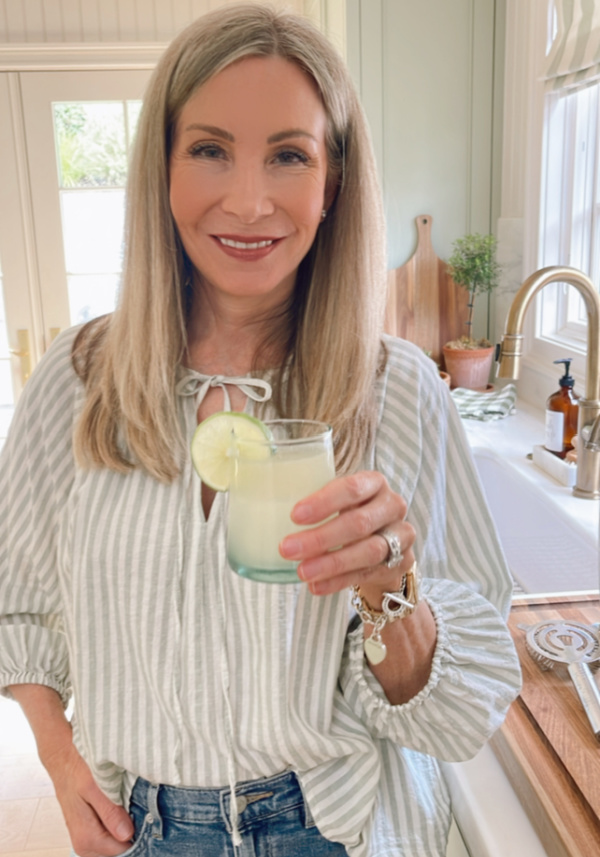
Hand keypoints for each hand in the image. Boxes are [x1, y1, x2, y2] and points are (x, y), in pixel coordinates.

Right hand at [44, 742, 134, 856]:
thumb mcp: (94, 786)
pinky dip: (119, 821)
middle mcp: (85, 845)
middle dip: (132, 829)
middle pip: (120, 848)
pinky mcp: (90, 832)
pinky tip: (120, 803)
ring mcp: (86, 840)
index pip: (124, 850)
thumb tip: (127, 834)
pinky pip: (111, 835)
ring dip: (126, 825)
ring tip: (126, 801)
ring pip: (117, 842)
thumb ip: (110, 812)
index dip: (138, 833)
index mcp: (87, 839)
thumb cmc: (77, 770)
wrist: (64, 760)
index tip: (145, 813)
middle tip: (136, 804)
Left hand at [280, 470, 415, 602]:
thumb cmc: (351, 514)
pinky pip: (367, 574)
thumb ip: (315, 501)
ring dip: (331, 563)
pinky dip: (339, 582)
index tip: (294, 516)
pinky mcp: (399, 563)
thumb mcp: (339, 500)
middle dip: (320, 538)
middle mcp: (392, 505)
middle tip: (287, 548)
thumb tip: (264, 503)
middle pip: (358, 523)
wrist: (386, 542)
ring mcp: (401, 535)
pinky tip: (316, 586)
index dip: (323, 502)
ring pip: (367, 551)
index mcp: (374, 483)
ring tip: (301, 572)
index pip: (352, 488)